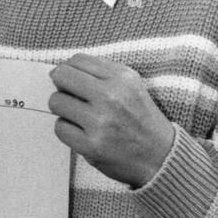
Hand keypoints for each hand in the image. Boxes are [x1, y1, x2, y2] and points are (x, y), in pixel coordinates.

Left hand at [48, 53, 174, 187]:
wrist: (161, 157)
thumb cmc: (141, 120)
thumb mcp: (132, 87)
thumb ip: (101, 74)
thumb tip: (61, 71)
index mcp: (122, 78)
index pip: (78, 60)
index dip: (70, 70)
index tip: (72, 81)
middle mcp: (111, 96)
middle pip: (61, 76)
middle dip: (61, 86)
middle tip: (71, 98)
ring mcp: (100, 121)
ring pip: (56, 102)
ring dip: (63, 110)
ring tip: (80, 117)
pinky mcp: (91, 145)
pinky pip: (60, 128)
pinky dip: (68, 131)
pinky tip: (83, 133)